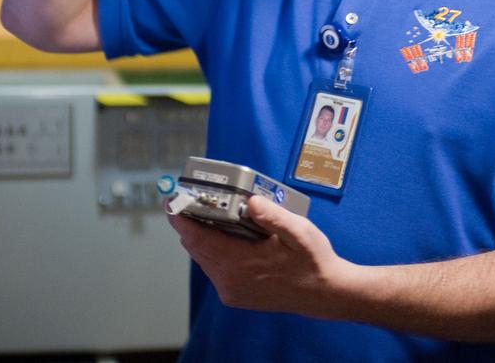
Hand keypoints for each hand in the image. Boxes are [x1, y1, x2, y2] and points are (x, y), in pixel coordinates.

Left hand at [166, 195, 354, 316]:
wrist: (324, 293)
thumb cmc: (312, 260)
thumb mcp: (299, 232)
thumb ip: (273, 216)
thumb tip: (250, 201)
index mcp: (241, 263)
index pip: (198, 238)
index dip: (180, 218)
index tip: (171, 200)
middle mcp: (229, 280)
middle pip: (196, 247)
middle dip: (189, 222)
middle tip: (189, 199)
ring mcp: (230, 290)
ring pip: (203, 258)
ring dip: (201, 236)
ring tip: (208, 213)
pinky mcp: (234, 294)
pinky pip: (213, 268)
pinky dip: (213, 250)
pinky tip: (225, 235)